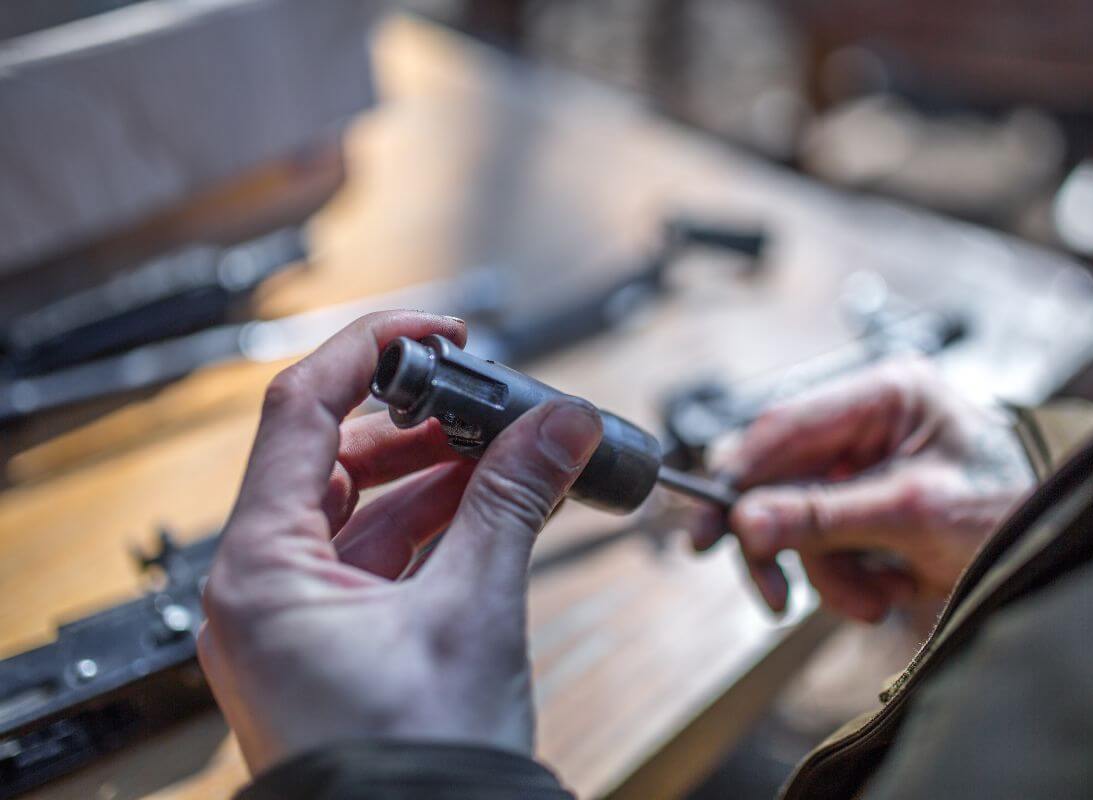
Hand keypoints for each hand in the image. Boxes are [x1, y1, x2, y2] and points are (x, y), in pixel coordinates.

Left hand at [197, 311, 602, 773]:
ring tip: (501, 452)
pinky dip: (428, 524)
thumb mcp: (472, 612)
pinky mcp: (329, 641)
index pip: (300, 411)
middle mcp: (259, 588)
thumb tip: (558, 427)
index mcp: (259, 570)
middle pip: (331, 457)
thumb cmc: (412, 768)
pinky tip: (483, 503)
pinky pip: (373, 556)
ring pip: (357, 508)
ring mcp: (292, 617)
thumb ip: (514, 501)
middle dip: (415, 423)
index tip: (436, 333)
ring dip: (430, 474)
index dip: (371, 354)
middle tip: (483, 400)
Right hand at [694, 356, 1033, 621]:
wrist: (1068, 540)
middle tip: (773, 594)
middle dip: (786, 542)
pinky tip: (893, 588)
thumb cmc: (1014, 502)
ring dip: (830, 572)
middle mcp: (866, 424)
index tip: (708, 528)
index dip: (737, 477)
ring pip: (800, 522)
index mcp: (881, 394)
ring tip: (879, 597)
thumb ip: (823, 516)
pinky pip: (828, 546)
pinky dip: (851, 579)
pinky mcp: (870, 506)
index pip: (780, 427)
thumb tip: (744, 523)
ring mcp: (866, 466)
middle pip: (781, 480)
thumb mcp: (914, 511)